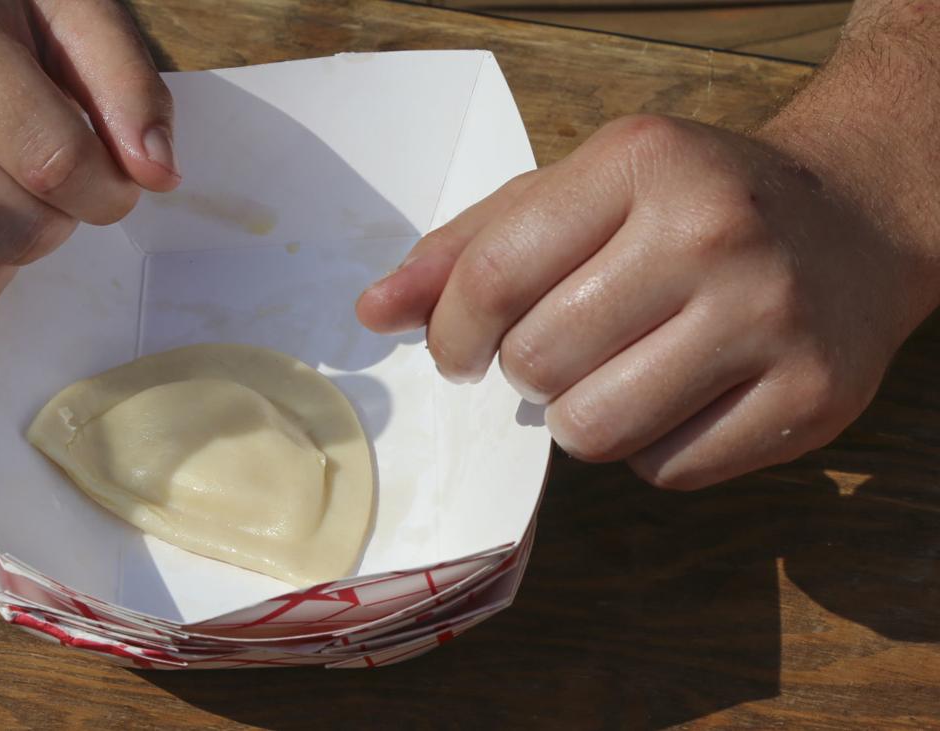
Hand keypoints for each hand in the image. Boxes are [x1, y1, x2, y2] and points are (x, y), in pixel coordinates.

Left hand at [357, 114, 931, 488]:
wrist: (854, 221)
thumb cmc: (689, 205)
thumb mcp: (581, 192)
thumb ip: (471, 246)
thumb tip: (374, 313)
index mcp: (639, 163)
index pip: (493, 276)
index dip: (450, 333)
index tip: (457, 351)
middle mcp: (712, 234)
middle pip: (537, 365)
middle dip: (527, 371)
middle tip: (563, 348)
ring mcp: (769, 320)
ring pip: (593, 431)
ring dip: (583, 416)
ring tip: (620, 371)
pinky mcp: (809, 400)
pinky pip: (664, 472)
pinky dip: (651, 448)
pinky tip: (683, 394)